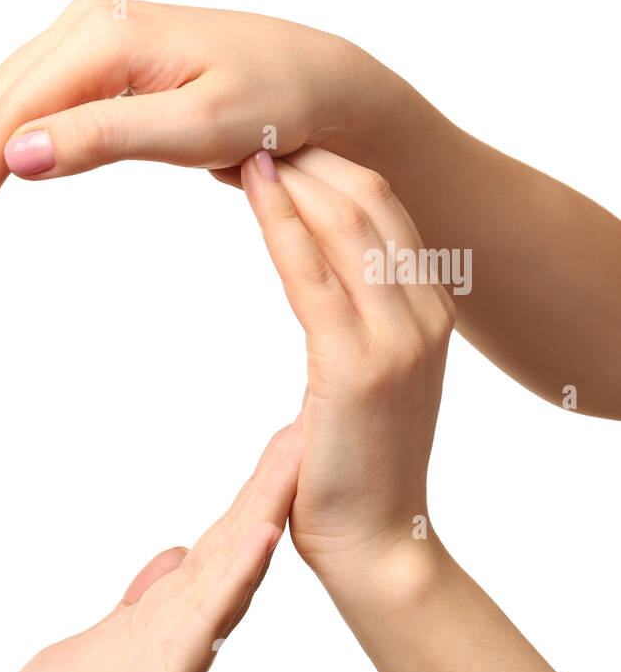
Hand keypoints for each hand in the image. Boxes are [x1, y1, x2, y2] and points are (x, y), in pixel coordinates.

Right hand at [0, 0, 376, 268]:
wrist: (316, 80)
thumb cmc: (276, 101)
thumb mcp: (196, 130)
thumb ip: (105, 136)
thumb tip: (16, 155)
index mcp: (102, 35)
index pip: (7, 118)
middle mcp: (83, 25)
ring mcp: (85, 38)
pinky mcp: (92, 61)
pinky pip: (25, 105)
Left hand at [0, 421, 301, 671]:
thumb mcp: (110, 637)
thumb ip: (145, 599)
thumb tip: (170, 559)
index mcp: (169, 615)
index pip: (221, 540)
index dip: (255, 489)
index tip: (286, 438)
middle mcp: (182, 628)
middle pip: (236, 542)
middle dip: (272, 482)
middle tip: (311, 421)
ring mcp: (176, 650)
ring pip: (231, 567)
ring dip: (265, 509)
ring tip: (298, 454)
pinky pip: (206, 617)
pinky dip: (236, 573)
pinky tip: (262, 534)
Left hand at [240, 148, 454, 584]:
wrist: (374, 547)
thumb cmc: (352, 471)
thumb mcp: (362, 383)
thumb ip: (349, 330)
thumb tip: (316, 297)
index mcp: (427, 312)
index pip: (383, 213)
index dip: (330, 168)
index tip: (277, 140)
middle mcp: (425, 312)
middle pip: (371, 200)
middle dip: (312, 155)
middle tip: (250, 124)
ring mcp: (399, 336)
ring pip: (348, 222)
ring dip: (294, 173)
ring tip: (244, 138)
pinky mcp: (357, 364)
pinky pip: (314, 271)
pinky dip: (281, 219)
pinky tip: (254, 185)